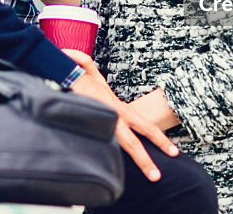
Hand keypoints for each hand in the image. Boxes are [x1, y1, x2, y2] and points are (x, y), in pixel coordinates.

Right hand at [65, 49, 178, 181]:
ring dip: (140, 161)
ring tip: (151, 175)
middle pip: (134, 141)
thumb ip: (88, 64)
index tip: (172, 150)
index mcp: (117, 107)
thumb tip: (76, 55)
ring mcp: (105, 123)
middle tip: (158, 176)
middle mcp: (114, 116)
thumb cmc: (73, 74)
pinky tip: (117, 173)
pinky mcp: (95, 126)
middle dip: (148, 158)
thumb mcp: (87, 69)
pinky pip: (106, 146)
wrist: (60, 76)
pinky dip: (113, 158)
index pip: (142, 124)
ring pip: (126, 145)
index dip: (158, 137)